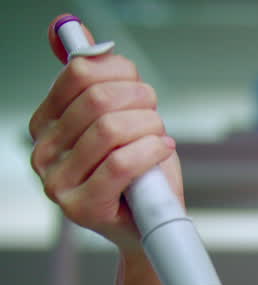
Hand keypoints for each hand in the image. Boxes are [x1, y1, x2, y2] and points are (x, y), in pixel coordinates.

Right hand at [29, 15, 183, 251]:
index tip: (139, 87)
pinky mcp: (80, 206)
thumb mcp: (122, 118)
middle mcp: (43, 151)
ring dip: (149, 128)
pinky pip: (121, 163)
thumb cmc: (140, 173)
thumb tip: (76, 32)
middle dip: (140, 101)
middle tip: (155, 115)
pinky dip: (151, 151)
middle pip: (97, 99)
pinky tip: (162, 151)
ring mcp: (56, 182)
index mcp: (46, 123)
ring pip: (111, 130)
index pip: (78, 74)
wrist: (150, 227)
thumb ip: (98, 77)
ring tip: (159, 138)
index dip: (120, 73)